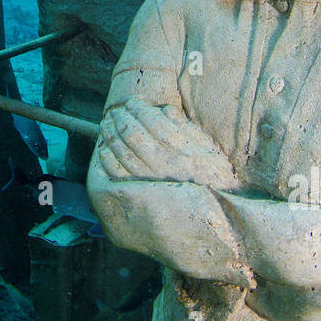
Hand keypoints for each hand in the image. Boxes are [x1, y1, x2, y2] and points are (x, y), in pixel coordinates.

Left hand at [97, 98, 236, 186]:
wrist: (216, 218)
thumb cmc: (215, 180)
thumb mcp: (211, 152)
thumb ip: (188, 130)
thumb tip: (165, 110)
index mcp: (184, 152)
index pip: (155, 123)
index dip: (140, 109)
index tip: (132, 102)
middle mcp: (166, 167)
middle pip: (134, 135)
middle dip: (122, 118)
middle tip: (116, 111)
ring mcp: (151, 183)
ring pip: (123, 153)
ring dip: (111, 135)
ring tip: (106, 124)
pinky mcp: (141, 197)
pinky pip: (118, 176)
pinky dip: (108, 160)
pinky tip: (104, 149)